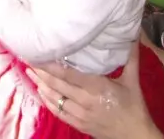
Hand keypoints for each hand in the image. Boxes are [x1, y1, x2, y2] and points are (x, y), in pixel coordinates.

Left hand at [29, 53, 160, 138]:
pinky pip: (58, 112)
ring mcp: (80, 114)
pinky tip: (41, 92)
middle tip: (27, 60)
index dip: (51, 65)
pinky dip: (47, 102)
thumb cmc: (135, 107)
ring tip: (30, 73)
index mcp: (97, 87)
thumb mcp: (132, 81)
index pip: (68, 75)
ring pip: (54, 99)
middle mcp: (85, 100)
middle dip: (41, 72)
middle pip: (57, 85)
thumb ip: (131, 57)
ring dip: (41, 85)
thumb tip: (134, 34)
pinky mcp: (79, 124)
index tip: (38, 55)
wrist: (136, 136)